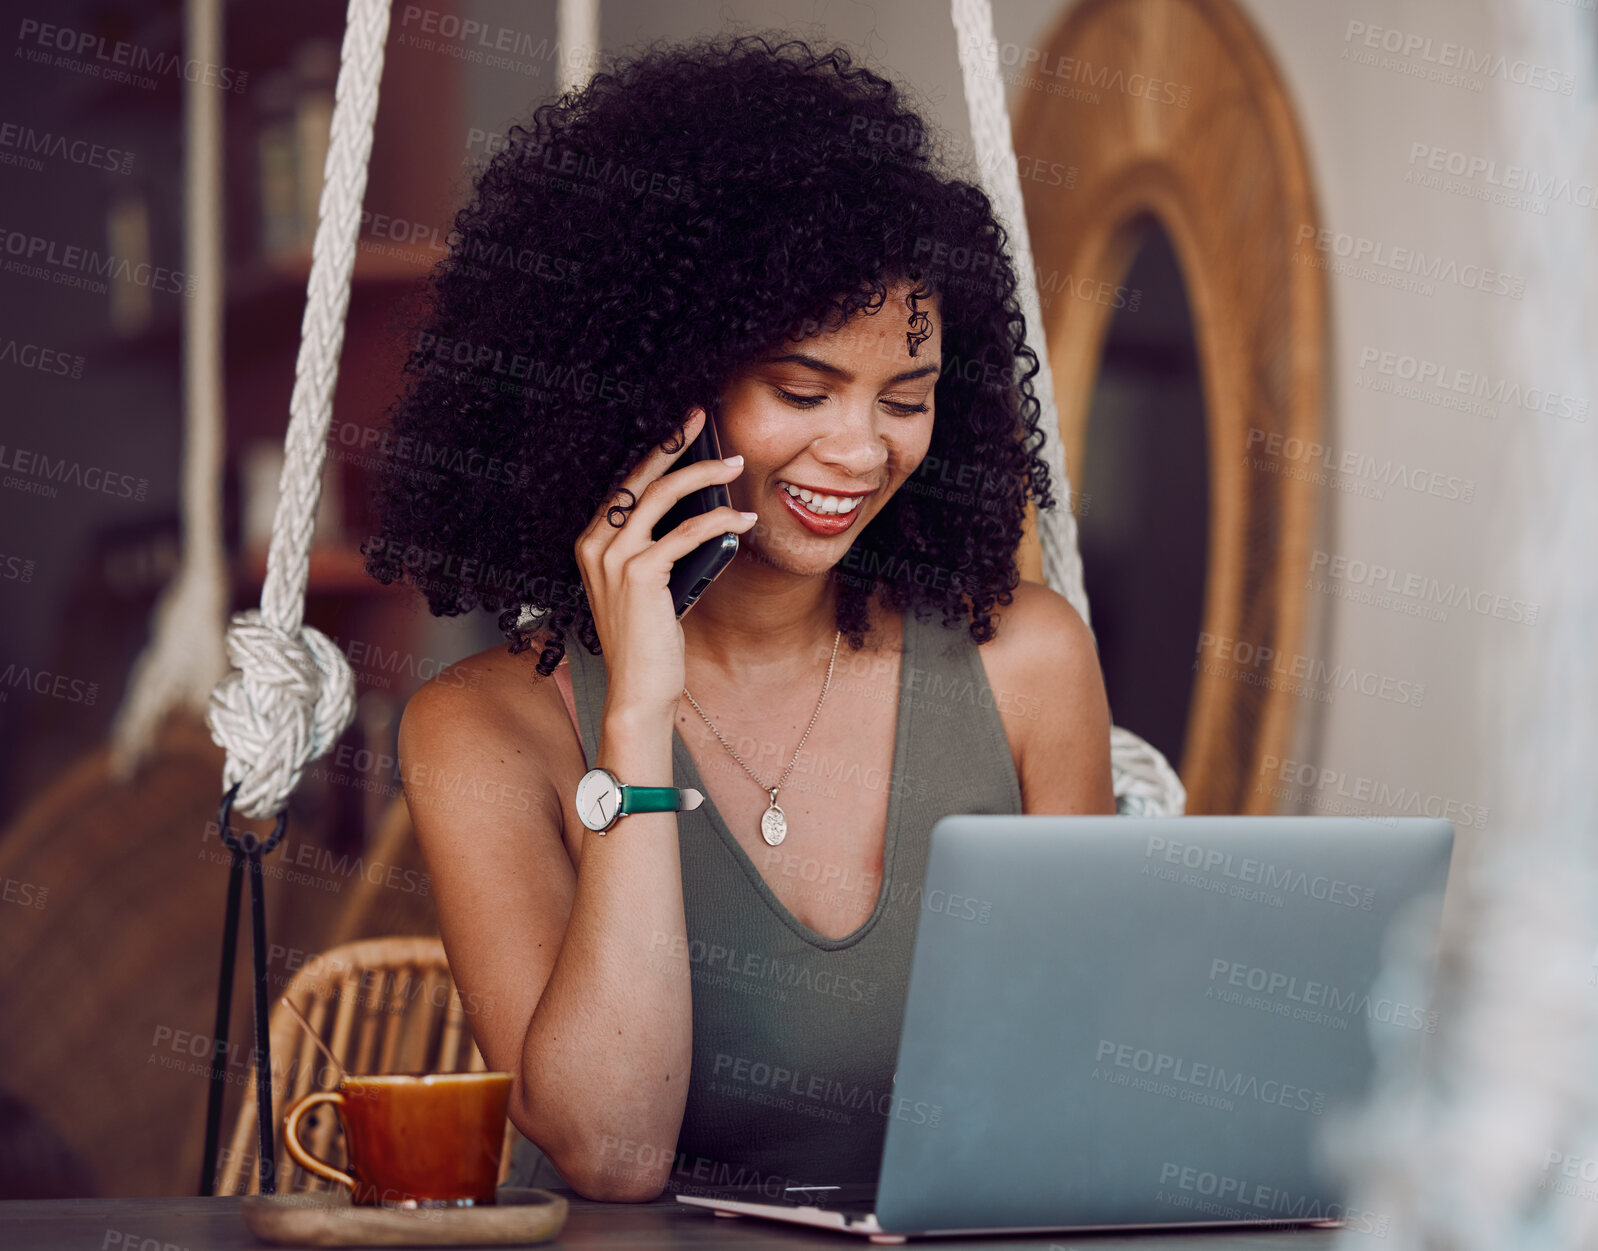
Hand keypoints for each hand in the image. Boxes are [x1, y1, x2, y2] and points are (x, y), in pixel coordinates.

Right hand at [574, 407, 755, 722]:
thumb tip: (704, 512)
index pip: (625, 484)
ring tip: (734, 465)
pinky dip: (719, 521)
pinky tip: (743, 519)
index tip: (682, 429)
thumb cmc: (650, 640)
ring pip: (662, 497)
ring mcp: (613, 558)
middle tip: (701, 419)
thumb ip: (663, 548)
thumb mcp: (652, 585)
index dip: (655, 452)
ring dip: (703, 475)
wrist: (639, 688)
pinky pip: (686, 533)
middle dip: (673, 444)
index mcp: (592, 542)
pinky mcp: (639, 575)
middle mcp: (595, 544)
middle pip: (638, 477)